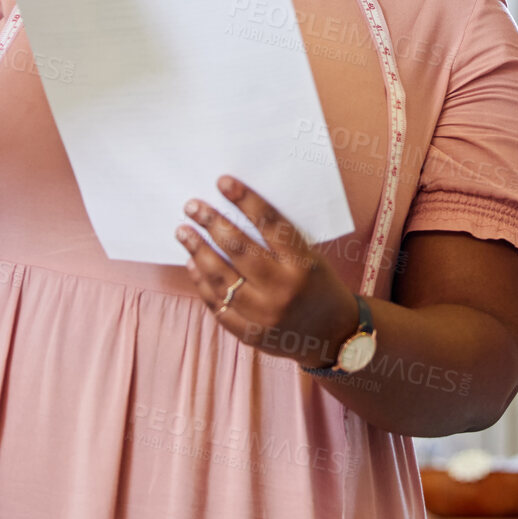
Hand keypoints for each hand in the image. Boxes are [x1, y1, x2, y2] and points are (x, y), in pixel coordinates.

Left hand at [176, 176, 358, 368]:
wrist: (334, 336)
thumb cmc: (320, 287)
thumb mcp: (311, 258)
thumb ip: (279, 240)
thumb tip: (237, 211)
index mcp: (302, 265)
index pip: (270, 225)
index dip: (246, 201)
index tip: (223, 183)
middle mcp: (282, 289)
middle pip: (239, 249)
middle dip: (212, 223)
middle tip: (193, 206)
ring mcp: (263, 314)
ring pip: (221, 277)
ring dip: (198, 250)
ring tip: (183, 231)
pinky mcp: (249, 333)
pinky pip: (217, 304)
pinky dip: (201, 281)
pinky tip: (192, 262)